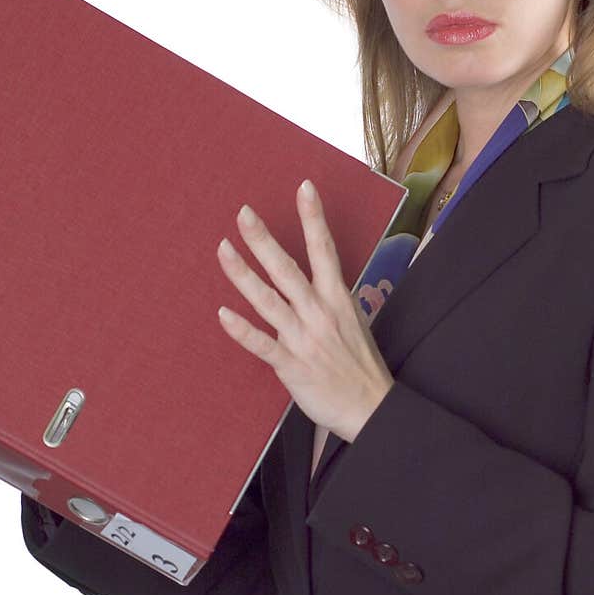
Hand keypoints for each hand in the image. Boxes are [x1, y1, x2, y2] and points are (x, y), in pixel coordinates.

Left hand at [215, 179, 394, 443]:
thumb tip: (318, 280)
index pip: (324, 249)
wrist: (371, 407)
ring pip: (268, 300)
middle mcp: (319, 312)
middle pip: (287, 269)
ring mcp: (303, 338)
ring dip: (243, 274)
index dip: (313, 217)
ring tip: (223, 249)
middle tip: (243, 214)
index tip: (304, 187)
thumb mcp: (354, 322)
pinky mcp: (291, 365)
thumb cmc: (361, 365)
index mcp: (338, 298)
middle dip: (263, 240)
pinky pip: (261, 344)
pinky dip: (242, 330)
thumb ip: (332, 300)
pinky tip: (223, 314)